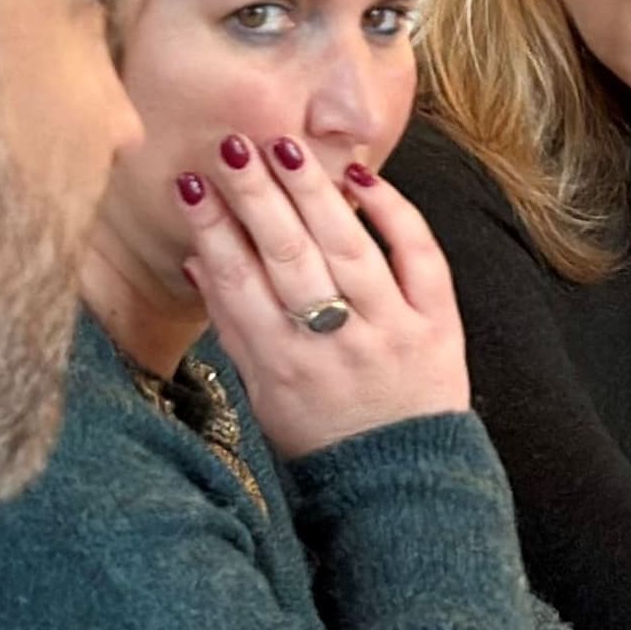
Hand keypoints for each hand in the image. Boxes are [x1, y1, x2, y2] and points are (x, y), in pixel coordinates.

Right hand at [179, 138, 469, 460]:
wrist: (401, 483)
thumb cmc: (320, 436)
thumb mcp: (262, 395)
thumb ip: (233, 328)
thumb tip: (198, 259)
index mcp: (280, 365)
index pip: (238, 283)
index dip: (212, 230)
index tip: (192, 182)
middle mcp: (333, 344)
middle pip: (289, 256)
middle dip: (257, 197)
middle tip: (234, 146)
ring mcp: (389, 330)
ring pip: (348, 248)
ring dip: (314, 191)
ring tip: (283, 146)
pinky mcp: (438, 324)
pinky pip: (419, 256)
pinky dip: (394, 214)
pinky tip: (364, 178)